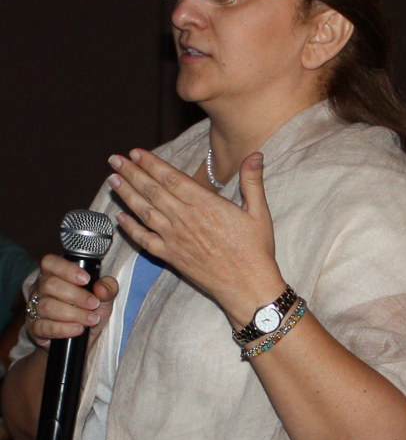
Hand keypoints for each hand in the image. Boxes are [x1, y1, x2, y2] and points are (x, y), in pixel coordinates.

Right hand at [26, 256, 118, 349]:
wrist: (82, 343)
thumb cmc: (89, 313)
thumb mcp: (105, 300)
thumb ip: (108, 289)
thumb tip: (102, 287)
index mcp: (54, 274)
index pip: (50, 262)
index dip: (66, 269)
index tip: (85, 279)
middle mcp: (40, 288)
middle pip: (49, 284)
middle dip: (75, 295)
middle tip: (93, 304)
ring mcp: (35, 308)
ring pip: (47, 306)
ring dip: (73, 314)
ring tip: (91, 320)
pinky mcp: (34, 328)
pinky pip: (43, 327)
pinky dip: (63, 329)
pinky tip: (78, 329)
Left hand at [107, 148, 280, 326]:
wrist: (247, 286)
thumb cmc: (255, 250)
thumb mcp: (259, 212)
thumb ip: (252, 181)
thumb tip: (256, 154)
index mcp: (204, 204)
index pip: (171, 178)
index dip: (151, 164)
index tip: (135, 153)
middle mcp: (184, 219)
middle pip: (152, 191)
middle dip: (132, 173)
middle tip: (115, 159)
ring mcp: (175, 239)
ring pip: (144, 212)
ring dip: (126, 195)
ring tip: (112, 180)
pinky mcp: (171, 257)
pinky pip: (145, 241)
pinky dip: (131, 229)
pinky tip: (119, 218)